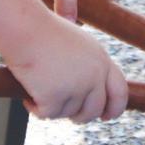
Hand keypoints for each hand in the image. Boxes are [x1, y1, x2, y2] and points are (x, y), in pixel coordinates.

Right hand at [3, 15, 127, 122]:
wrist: (24, 28)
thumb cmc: (43, 31)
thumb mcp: (76, 45)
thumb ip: (87, 67)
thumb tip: (86, 96)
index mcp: (101, 60)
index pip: (119, 91)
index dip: (115, 107)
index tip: (106, 116)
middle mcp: (94, 76)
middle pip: (93, 110)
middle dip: (81, 117)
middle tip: (69, 116)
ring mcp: (77, 88)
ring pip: (67, 113)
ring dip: (52, 106)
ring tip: (37, 88)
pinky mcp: (56, 98)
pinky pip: (46, 114)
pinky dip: (35, 107)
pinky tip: (27, 96)